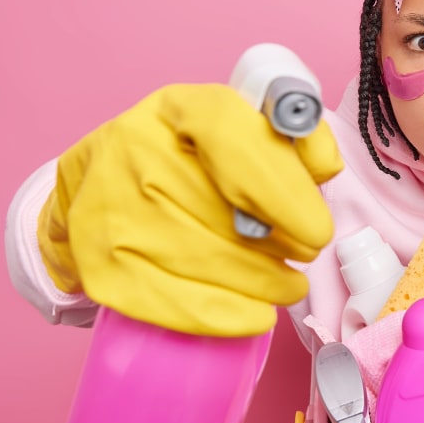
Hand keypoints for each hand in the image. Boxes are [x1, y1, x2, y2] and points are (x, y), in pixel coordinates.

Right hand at [38, 83, 342, 335]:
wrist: (100, 187)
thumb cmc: (188, 160)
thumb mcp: (238, 129)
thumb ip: (292, 138)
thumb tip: (324, 166)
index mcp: (178, 107)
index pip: (232, 136)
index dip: (282, 186)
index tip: (317, 229)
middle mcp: (135, 150)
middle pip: (221, 209)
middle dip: (279, 244)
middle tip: (305, 255)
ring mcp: (109, 208)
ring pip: (204, 260)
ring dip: (261, 283)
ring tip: (287, 286)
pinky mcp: (99, 265)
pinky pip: (173, 301)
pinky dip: (225, 314)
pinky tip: (255, 314)